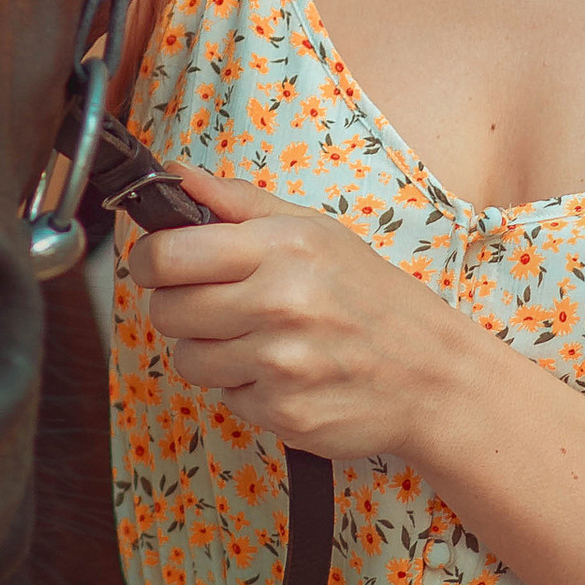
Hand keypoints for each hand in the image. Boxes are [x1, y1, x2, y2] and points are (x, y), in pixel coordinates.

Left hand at [124, 162, 471, 462]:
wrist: (434, 375)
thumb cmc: (372, 298)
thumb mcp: (315, 231)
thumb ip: (238, 203)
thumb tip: (174, 172)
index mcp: (283, 247)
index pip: (168, 254)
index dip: (150, 261)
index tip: (160, 266)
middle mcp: (280, 303)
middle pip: (167, 311)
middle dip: (182, 309)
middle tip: (221, 306)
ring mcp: (281, 362)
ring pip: (188, 360)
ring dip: (212, 353)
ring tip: (260, 341)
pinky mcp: (283, 412)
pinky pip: (226, 399)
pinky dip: (248, 389)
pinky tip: (286, 375)